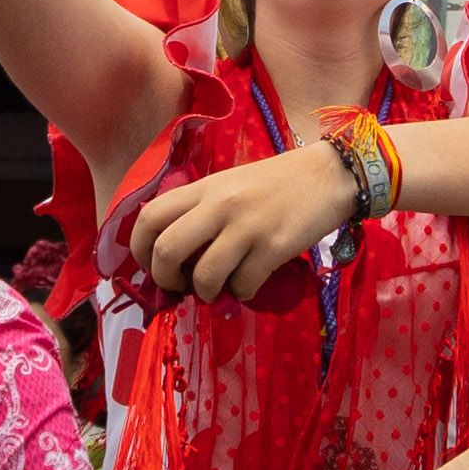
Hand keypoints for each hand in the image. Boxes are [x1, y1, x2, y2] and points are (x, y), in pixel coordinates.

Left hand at [130, 143, 354, 300]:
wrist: (329, 175)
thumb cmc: (276, 183)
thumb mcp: (230, 186)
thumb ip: (201, 211)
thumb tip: (175, 256)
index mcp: (204, 188)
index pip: (150, 217)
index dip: (139, 249)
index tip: (150, 265)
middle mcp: (219, 206)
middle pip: (167, 250)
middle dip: (164, 279)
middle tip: (177, 287)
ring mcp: (247, 227)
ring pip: (204, 276)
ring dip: (205, 293)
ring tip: (217, 289)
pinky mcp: (274, 247)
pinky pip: (243, 286)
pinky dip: (241, 294)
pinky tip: (249, 284)